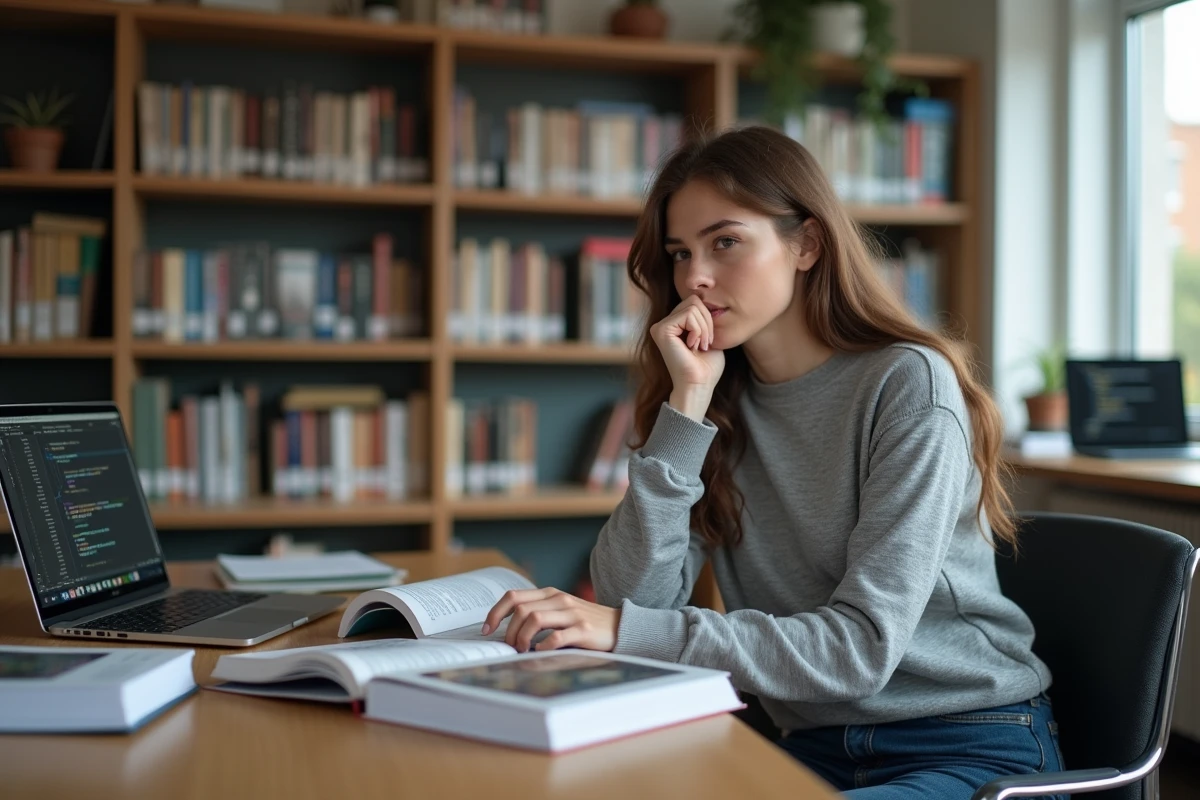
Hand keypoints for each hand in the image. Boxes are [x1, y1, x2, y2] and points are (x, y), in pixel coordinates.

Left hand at [481, 587, 619, 653]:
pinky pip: (555, 637)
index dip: (495, 613)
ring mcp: (571, 613)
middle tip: (509, 647)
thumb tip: (506, 630)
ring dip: (522, 638)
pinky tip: (541, 652)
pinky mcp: (582, 629)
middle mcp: (558, 599)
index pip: (513, 596)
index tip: (487, 630)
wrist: (618, 626)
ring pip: (534, 620)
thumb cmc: (584, 621)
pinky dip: (542, 647)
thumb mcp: (559, 610)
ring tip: (523, 651)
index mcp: (549, 593)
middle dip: (508, 632)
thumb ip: (537, 613)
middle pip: (520, 610)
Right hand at [650, 295, 725, 418]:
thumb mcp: (709, 336)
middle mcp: (664, 324)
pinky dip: (698, 330)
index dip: (708, 319)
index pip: (696, 302)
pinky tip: (692, 346)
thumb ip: (704, 318)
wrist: (699, 385)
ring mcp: (660, 326)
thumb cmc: (707, 367)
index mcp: (674, 325)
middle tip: (705, 344)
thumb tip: (705, 296)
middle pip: (695, 300)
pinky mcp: (661, 330)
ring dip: (704, 328)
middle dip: (707, 322)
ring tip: (699, 347)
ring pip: (693, 306)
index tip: (707, 342)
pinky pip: (689, 315)